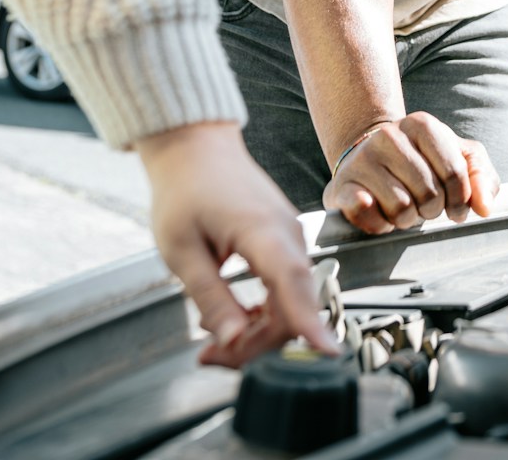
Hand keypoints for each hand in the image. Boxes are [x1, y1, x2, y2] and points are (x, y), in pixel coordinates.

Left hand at [136, 122, 339, 366]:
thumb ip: (211, 296)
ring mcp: (290, 236)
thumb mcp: (181, 250)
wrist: (196, 150)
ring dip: (258, 330)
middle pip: (292, 304)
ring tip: (213, 339)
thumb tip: (232, 340)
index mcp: (261, 229)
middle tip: (211, 357)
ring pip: (290, 300)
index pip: (292, 282)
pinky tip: (235, 317)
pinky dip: (264, 310)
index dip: (308, 321)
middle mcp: (287, 232)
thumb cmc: (185, 191)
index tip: (326, 350)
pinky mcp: (285, 241)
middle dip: (257, 343)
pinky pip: (286, 286)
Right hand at [323, 112, 499, 235]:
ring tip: (402, 206)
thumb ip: (481, 177)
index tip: (455, 207)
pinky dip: (380, 225)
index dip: (460, 200)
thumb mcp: (457, 158)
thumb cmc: (421, 161)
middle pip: (430, 195)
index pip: (455, 173)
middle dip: (432, 210)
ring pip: (401, 208)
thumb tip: (484, 207)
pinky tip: (380, 213)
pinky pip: (368, 215)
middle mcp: (389, 136)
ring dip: (407, 219)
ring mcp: (363, 159)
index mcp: (422, 125)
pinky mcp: (342, 185)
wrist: (368, 156)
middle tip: (424, 205)